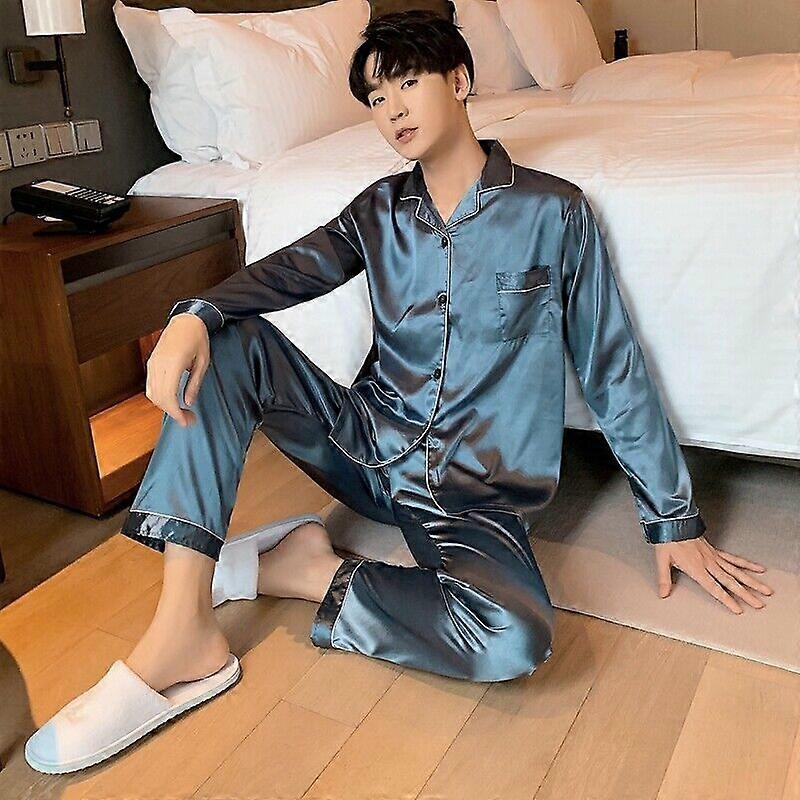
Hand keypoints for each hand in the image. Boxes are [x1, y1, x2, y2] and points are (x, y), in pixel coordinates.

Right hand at [145, 313, 209, 427]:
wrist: (186, 321)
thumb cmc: (197, 338)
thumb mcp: (202, 362)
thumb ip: (194, 383)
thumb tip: (189, 402)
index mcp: (173, 364)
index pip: (169, 396)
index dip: (177, 413)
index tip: (187, 421)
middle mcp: (159, 364)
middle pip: (159, 398)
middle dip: (173, 412)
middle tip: (188, 419)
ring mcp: (153, 363)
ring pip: (152, 393)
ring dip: (165, 406)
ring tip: (181, 410)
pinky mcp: (151, 362)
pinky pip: (151, 385)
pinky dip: (159, 396)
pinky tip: (172, 399)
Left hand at [654, 536, 772, 613]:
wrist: (673, 522)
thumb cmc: (668, 540)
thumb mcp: (662, 560)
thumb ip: (664, 579)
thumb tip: (663, 594)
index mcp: (696, 568)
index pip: (714, 587)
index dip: (726, 599)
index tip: (738, 609)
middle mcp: (709, 563)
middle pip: (731, 581)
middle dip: (746, 594)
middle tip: (759, 604)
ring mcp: (714, 557)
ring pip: (737, 571)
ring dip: (752, 581)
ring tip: (765, 590)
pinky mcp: (716, 551)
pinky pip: (734, 559)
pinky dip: (747, 564)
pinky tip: (758, 568)